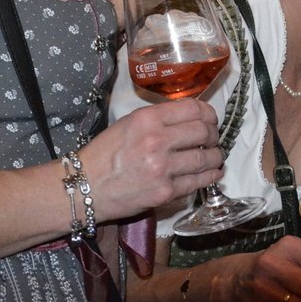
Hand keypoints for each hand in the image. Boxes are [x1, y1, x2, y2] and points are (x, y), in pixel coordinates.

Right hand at [82, 98, 222, 220]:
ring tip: (216, 156)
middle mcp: (157, 140)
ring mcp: (162, 168)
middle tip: (214, 139)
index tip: (211, 119)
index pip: (193, 109)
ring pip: (205, 158)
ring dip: (216, 156)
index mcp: (148, 118)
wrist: (84, 187)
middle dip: (214, 135)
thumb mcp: (129, 123)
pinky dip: (210, 176)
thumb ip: (159, 119)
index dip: (209, 114)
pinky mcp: (164, 192)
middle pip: (203, 132)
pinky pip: (197, 182)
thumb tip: (190, 118)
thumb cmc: (105, 153)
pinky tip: (213, 173)